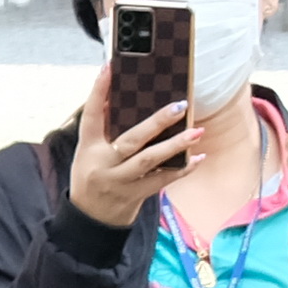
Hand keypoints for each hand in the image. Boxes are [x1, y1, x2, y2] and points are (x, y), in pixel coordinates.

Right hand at [66, 72, 196, 232]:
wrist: (90, 220)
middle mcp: (103, 164)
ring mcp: (120, 181)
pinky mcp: (135, 195)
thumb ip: (104, 128)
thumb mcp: (89, 152)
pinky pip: (162, 180)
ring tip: (197, 131)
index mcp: (89, 148)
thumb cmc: (92, 177)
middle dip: (156, 123)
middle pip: (131, 140)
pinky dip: (182, 169)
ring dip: (176, 146)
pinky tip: (199, 157)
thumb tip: (119, 95)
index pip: (91, 115)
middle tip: (181, 106)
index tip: (110, 67)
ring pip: (149, 161)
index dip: (99, 91)